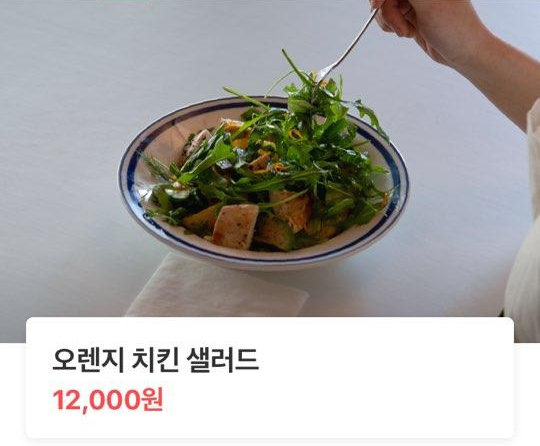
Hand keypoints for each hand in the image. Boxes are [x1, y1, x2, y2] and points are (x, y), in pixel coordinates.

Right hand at [370, 0, 491, 68]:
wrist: (463, 51)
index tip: (376, 6)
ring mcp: (416, 1)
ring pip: (386, 6)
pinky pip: (391, 17)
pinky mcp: (412, 15)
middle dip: (387, 12)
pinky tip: (408, 33)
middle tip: (399, 28)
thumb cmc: (454, 27)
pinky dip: (394, 27)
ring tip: (407, 32)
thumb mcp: (429, 3)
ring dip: (391, 22)